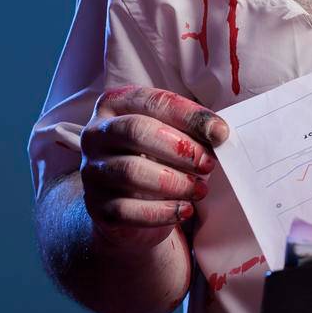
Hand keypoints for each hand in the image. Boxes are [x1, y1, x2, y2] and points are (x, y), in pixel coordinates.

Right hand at [78, 85, 228, 251]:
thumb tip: (217, 134)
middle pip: (136, 130)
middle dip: (179, 147)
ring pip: (132, 171)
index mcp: (115, 105)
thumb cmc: (154, 160)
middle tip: (208, 163)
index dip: (189, 116)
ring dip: (175, 181)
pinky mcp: (97, 206)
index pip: (153, 101)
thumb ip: (188, 131)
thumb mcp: (168, 137)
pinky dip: (163, 211)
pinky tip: (184, 210)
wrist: (126, 208)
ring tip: (199, 189)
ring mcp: (92, 171)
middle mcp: (97, 134)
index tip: (219, 132)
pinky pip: (128, 209)